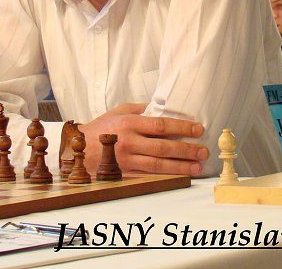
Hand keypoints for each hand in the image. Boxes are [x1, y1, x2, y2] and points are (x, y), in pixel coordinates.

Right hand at [78, 103, 207, 175]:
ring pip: (159, 164)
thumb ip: (141, 109)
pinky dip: (167, 175)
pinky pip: (150, 174)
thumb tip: (163, 106)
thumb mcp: (119, 111)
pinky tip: (180, 174)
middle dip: (186, 149)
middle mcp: (129, 141)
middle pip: (163, 146)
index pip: (161, 125)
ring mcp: (127, 159)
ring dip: (181, 166)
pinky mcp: (126, 172)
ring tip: (198, 166)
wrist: (78, 148)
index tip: (198, 129)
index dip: (182, 127)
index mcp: (129, 123)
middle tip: (203, 151)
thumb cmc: (101, 127)